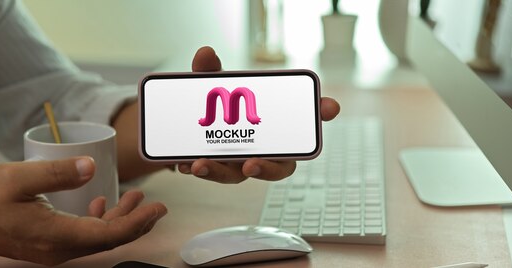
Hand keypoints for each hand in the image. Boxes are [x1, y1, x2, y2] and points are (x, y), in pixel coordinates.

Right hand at [0, 157, 166, 265]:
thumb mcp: (19, 178)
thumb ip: (57, 173)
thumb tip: (91, 167)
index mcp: (56, 235)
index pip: (109, 235)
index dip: (137, 222)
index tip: (157, 208)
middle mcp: (60, 249)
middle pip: (109, 240)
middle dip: (136, 222)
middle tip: (155, 204)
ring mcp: (54, 250)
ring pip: (98, 239)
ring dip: (118, 220)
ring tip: (133, 197)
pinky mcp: (49, 245)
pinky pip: (83, 237)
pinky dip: (98, 222)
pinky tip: (99, 204)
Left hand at [177, 46, 340, 182]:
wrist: (192, 122)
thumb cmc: (220, 105)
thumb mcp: (213, 86)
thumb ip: (210, 72)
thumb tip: (205, 54)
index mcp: (274, 129)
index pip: (303, 128)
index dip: (318, 118)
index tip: (329, 107)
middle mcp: (262, 151)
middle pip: (276, 168)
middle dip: (265, 168)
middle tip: (251, 164)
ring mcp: (239, 163)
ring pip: (237, 175)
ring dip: (219, 172)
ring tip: (201, 164)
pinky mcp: (216, 169)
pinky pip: (209, 173)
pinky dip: (194, 168)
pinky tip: (182, 163)